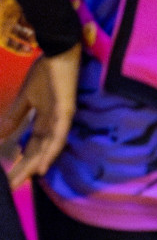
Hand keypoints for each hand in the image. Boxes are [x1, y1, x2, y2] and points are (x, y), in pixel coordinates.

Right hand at [0, 43, 79, 188]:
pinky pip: (59, 135)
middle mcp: (54, 124)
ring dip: (36, 164)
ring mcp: (61, 119)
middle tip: (13, 186)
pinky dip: (51, 151)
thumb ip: (15, 116)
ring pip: (48, 148)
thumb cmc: (45, 73)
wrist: (57, 53)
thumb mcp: (26, 97)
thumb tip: (1, 135)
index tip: (9, 179)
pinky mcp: (66, 112)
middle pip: (38, 151)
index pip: (31, 146)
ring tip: (26, 180)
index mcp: (44, 121)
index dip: (21, 162)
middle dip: (25, 169)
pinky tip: (42, 166)